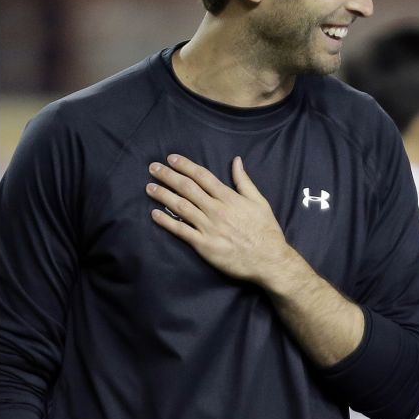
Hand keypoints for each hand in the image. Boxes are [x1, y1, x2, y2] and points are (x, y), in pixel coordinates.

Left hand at [147, 154, 291, 289]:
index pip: (203, 176)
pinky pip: (181, 230)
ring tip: (149, 187)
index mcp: (230, 198)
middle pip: (187, 188)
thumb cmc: (266, 230)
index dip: (185, 166)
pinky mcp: (204, 245)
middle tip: (153, 168)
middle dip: (168, 176)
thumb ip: (244, 181)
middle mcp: (217, 210)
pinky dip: (166, 222)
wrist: (269, 260)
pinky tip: (154, 214)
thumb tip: (236, 161)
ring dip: (163, 195)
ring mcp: (209, 228)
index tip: (171, 159)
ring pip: (181, 207)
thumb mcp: (260, 201)